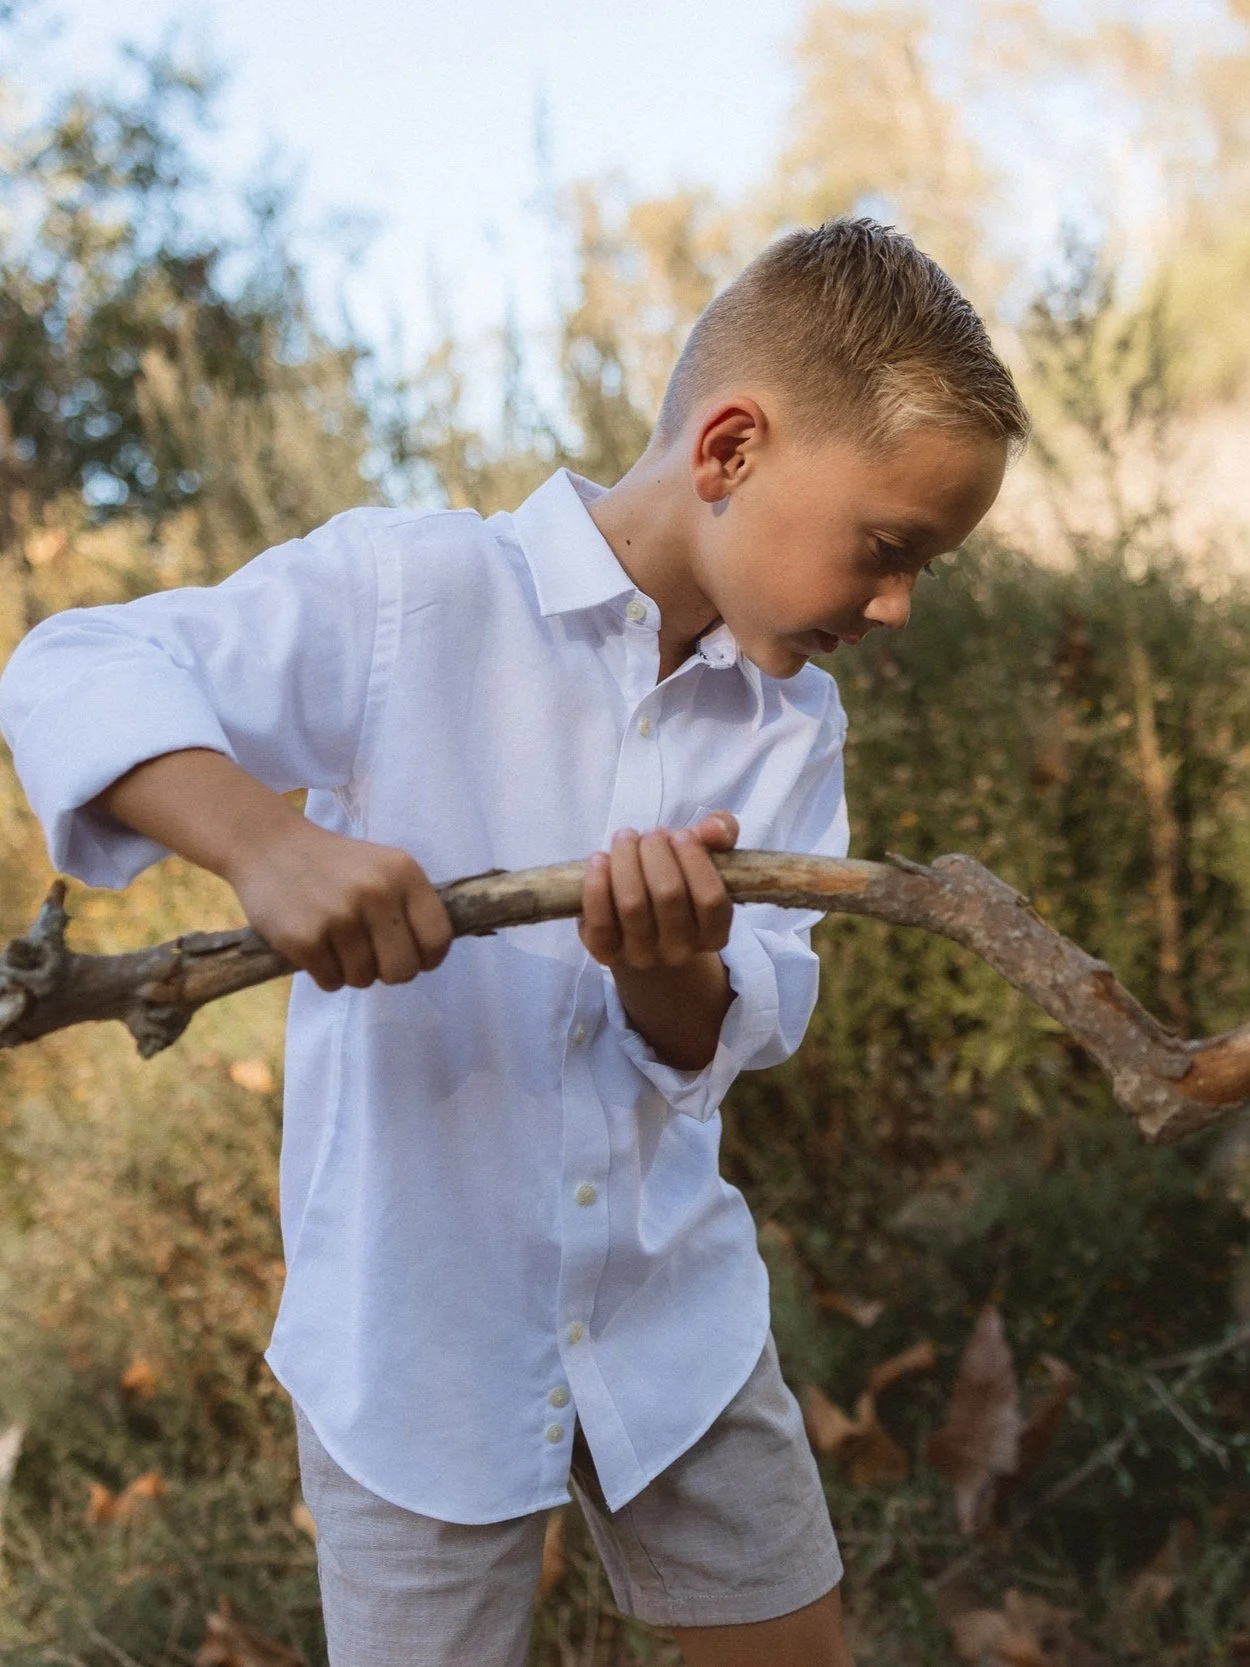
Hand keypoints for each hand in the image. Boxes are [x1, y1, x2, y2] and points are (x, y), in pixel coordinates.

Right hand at [227, 818, 452, 992]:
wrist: (269, 845)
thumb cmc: (334, 864)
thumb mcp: (383, 867)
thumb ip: (409, 905)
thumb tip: (428, 956)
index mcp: (404, 873)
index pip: (438, 939)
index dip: (427, 958)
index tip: (412, 956)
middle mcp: (376, 893)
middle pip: (403, 970)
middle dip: (389, 972)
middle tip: (372, 957)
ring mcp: (339, 916)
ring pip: (364, 980)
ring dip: (351, 971)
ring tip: (337, 943)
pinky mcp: (304, 938)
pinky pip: (331, 983)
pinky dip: (324, 973)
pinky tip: (315, 946)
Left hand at [579, 811, 738, 970]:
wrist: (642, 930)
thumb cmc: (679, 884)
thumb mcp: (706, 858)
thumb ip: (722, 833)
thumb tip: (711, 829)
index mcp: (715, 934)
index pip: (711, 898)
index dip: (695, 859)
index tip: (681, 834)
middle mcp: (681, 951)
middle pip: (668, 894)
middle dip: (656, 851)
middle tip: (651, 834)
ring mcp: (642, 956)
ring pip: (632, 903)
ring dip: (626, 859)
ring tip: (625, 838)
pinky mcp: (606, 953)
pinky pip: (600, 920)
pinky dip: (597, 884)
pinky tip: (600, 860)